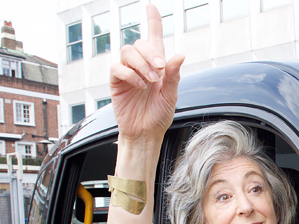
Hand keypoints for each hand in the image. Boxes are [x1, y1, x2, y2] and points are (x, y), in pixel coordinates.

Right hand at [109, 5, 184, 143]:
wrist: (146, 133)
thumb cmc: (159, 115)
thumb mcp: (171, 95)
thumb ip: (173, 75)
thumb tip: (179, 55)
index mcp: (157, 66)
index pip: (154, 38)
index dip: (152, 21)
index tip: (150, 6)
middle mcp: (141, 65)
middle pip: (140, 43)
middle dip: (151, 54)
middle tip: (159, 70)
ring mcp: (127, 72)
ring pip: (128, 52)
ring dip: (141, 64)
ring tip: (151, 81)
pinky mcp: (116, 82)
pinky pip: (118, 68)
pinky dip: (130, 74)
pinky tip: (140, 85)